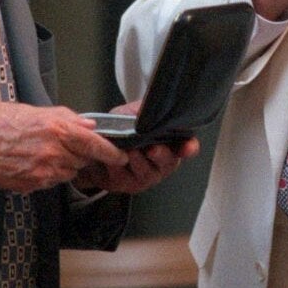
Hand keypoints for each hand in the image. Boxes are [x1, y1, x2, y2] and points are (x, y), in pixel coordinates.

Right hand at [0, 101, 128, 192]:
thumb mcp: (31, 110)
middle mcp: (53, 153)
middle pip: (83, 160)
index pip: (94, 144)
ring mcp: (42, 172)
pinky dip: (49, 173)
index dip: (110, 152)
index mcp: (55, 129)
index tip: (120, 155)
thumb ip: (63, 118)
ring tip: (45, 151)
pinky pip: (51, 181)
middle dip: (81, 154)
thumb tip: (87, 124)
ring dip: (65, 164)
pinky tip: (33, 161)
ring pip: (68, 172)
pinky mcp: (31, 185)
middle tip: (67, 145)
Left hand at [74, 101, 199, 194]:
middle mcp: (163, 163)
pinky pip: (124, 175)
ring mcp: (146, 177)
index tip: (188, 147)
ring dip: (137, 159)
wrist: (98, 146)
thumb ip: (145, 109)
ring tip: (129, 149)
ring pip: (145, 171)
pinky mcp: (127, 185)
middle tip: (152, 148)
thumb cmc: (122, 128)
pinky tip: (113, 157)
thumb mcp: (134, 113)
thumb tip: (152, 103)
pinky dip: (118, 165)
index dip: (190, 147)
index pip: (188, 147)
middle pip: (168, 161)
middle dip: (161, 154)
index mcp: (170, 144)